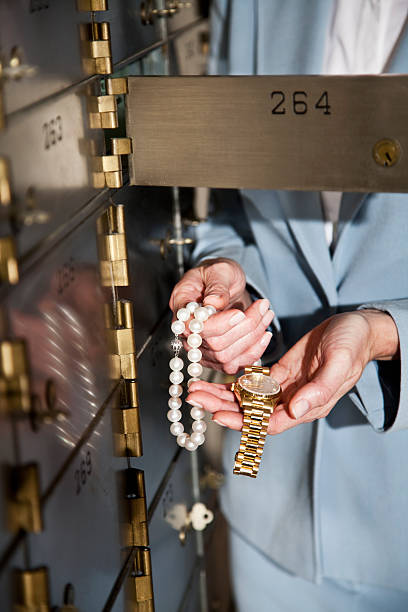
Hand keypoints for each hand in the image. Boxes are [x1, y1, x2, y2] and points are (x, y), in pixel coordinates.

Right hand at [169, 258, 273, 372]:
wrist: (225, 285)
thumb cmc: (218, 274)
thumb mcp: (218, 270)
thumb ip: (216, 285)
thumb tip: (215, 302)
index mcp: (182, 308)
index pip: (195, 327)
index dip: (219, 325)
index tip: (239, 313)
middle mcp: (188, 333)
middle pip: (214, 345)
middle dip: (245, 328)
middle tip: (263, 306)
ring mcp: (201, 349)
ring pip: (226, 357)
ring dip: (253, 337)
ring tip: (267, 314)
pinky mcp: (216, 358)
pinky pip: (234, 365)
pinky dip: (254, 352)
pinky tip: (264, 335)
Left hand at [186, 310, 398, 433]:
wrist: (357, 329)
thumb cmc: (352, 345)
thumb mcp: (339, 364)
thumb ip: (319, 389)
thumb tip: (294, 409)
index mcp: (308, 406)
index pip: (269, 423)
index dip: (243, 422)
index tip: (218, 415)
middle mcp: (293, 401)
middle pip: (251, 413)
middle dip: (221, 407)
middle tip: (194, 398)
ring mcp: (285, 388)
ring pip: (248, 399)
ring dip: (222, 395)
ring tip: (196, 389)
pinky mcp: (280, 373)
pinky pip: (253, 383)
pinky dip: (234, 382)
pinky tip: (214, 379)